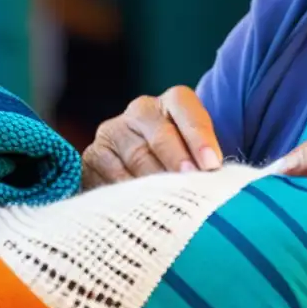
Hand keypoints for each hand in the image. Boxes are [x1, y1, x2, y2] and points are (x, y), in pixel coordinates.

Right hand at [81, 85, 221, 189]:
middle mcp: (142, 109)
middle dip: (177, 160)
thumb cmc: (187, 158)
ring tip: (171, 201)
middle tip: (190, 182)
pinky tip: (141, 206)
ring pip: (136, 158)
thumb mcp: (201, 151)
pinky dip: (127, 194)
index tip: (211, 164)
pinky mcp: (93, 155)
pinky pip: (110, 176)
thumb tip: (214, 176)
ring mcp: (114, 130)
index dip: (199, 138)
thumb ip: (208, 159)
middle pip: (160, 136)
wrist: (151, 166)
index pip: (186, 111)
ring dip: (155, 183)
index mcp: (174, 100)